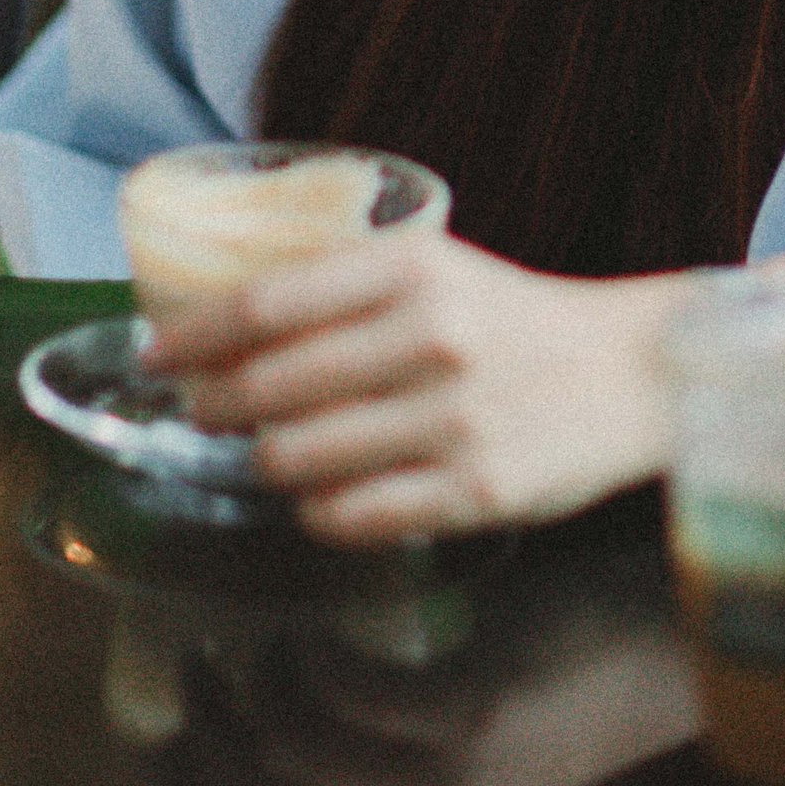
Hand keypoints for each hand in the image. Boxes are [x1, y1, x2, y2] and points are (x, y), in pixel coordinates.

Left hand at [140, 236, 681, 542]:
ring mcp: (453, 420)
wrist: (632, 374)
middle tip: (201, 413)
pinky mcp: (474, 492)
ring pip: (301, 458)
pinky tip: (322, 496)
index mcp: (415, 268)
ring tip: (266, 454)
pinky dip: (318, 512)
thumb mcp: (439, 269)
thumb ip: (347, 289)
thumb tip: (226, 328)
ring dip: (265, 462)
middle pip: (270, 386)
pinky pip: (352, 517)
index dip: (193, 335)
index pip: (268, 304)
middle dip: (215, 406)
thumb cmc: (515, 320)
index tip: (152, 355)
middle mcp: (431, 338)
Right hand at [169, 619, 695, 785]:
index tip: (148, 734)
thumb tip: (194, 765)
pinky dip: (310, 646)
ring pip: (288, 744)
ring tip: (267, 635)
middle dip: (202, 730)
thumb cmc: (509, 718)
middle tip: (193, 659)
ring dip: (257, 680)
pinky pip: (342, 686)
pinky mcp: (470, 723)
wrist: (631, 668)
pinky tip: (316, 620)